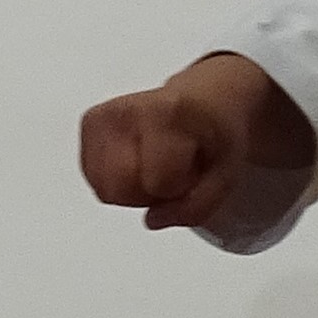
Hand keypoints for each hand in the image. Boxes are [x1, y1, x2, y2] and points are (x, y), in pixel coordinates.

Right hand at [79, 54, 308, 230]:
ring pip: (102, 188)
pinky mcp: (90, 122)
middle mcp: (127, 110)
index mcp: (167, 114)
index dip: (177, 188)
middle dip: (146, 193)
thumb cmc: (216, 130)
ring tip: (155, 165)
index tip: (193, 170)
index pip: (156, 182)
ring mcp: (103, 115)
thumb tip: (153, 220)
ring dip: (129, 190)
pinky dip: (115, 180)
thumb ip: (196, 206)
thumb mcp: (227, 172)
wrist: (206, 96)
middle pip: (117, 188)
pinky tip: (137, 160)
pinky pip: (93, 177)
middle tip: (171, 172)